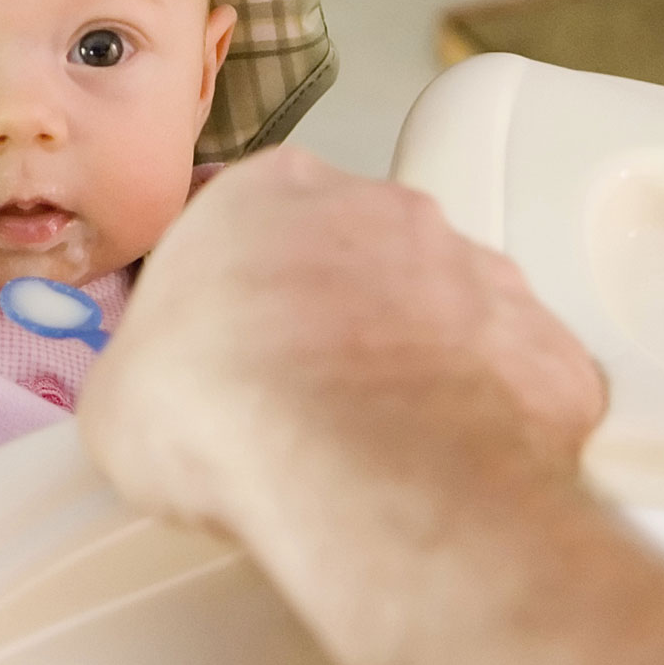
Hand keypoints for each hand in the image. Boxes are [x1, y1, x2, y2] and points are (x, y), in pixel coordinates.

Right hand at [78, 147, 607, 662]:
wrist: (359, 473)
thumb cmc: (224, 411)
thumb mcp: (116, 398)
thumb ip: (143, 368)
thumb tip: (150, 397)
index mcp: (268, 191)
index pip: (248, 222)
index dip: (234, 292)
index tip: (223, 350)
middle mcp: (381, 207)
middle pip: (354, 252)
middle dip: (332, 316)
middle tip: (296, 399)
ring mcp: (477, 270)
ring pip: (443, 307)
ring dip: (413, 359)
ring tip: (374, 444)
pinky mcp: (548, 348)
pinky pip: (513, 378)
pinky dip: (488, 417)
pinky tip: (447, 468)